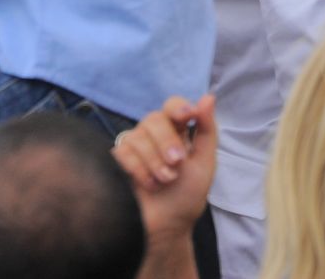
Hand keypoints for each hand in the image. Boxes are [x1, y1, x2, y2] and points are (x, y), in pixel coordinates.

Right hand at [113, 95, 217, 246]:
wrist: (165, 229)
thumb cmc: (186, 198)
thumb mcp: (204, 164)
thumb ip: (206, 130)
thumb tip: (208, 97)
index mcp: (176, 132)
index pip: (172, 105)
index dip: (177, 107)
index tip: (186, 116)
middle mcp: (153, 136)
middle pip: (154, 118)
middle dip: (167, 140)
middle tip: (177, 163)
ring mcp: (133, 149)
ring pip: (137, 135)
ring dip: (154, 160)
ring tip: (164, 181)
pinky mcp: (116, 163)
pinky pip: (122, 152)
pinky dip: (138, 169)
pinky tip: (147, 185)